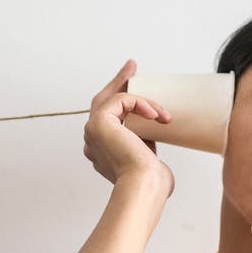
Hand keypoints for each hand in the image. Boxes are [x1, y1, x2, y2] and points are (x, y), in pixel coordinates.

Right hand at [82, 59, 173, 191]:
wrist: (144, 186)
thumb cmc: (150, 180)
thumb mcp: (147, 157)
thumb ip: (144, 141)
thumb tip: (154, 128)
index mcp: (101, 151)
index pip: (108, 120)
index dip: (121, 101)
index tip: (134, 86)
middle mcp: (92, 141)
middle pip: (102, 102)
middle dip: (118, 83)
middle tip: (131, 66)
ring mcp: (92, 132)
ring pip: (111, 100)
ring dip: (138, 97)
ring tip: (160, 108)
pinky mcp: (98, 123)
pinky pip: (121, 101)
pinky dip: (140, 104)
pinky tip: (156, 115)